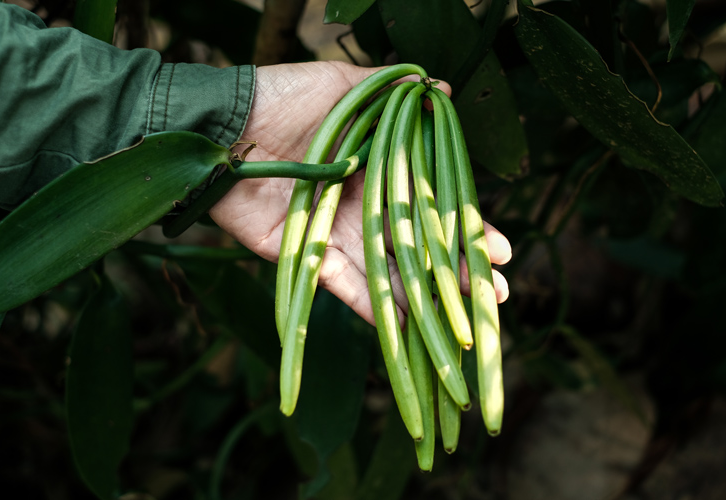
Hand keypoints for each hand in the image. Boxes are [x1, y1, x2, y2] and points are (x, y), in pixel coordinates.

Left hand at [210, 61, 510, 325]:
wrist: (225, 124)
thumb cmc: (285, 98)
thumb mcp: (345, 85)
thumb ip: (394, 91)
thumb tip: (443, 90)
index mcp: (381, 170)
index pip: (435, 204)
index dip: (467, 228)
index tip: (500, 250)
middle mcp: (366, 207)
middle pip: (421, 247)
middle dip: (459, 272)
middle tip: (495, 296)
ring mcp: (339, 235)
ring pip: (392, 273)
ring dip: (430, 298)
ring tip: (467, 319)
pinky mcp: (309, 256)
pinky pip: (347, 287)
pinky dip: (377, 309)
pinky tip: (411, 330)